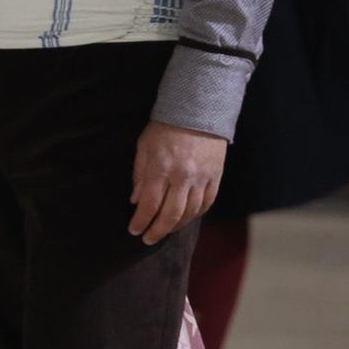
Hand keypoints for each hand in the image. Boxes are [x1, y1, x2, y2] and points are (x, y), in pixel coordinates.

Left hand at [128, 122, 226, 244]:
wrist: (198, 109)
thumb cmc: (165, 127)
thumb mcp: (144, 146)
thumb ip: (140, 174)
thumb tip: (135, 201)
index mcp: (162, 167)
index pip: (149, 204)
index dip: (141, 221)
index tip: (134, 230)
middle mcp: (183, 176)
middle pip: (171, 214)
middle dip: (157, 231)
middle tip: (148, 239)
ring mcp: (202, 178)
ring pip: (190, 212)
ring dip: (176, 226)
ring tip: (165, 231)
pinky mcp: (215, 177)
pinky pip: (206, 203)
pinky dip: (195, 215)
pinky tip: (185, 219)